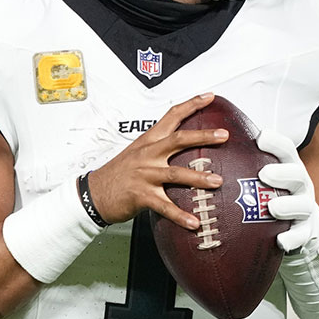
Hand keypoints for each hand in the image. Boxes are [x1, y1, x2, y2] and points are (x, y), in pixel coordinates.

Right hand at [86, 94, 225, 229]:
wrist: (94, 193)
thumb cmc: (119, 174)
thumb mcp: (137, 153)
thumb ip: (159, 147)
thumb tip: (184, 144)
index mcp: (148, 141)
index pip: (171, 116)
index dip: (191, 105)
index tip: (209, 97)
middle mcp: (148, 155)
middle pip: (178, 140)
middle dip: (203, 136)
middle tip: (223, 135)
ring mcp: (144, 175)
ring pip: (176, 174)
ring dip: (199, 178)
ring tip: (217, 181)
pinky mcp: (141, 196)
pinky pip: (165, 207)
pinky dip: (180, 216)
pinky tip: (194, 222)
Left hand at [256, 128, 318, 253]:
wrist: (302, 223)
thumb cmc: (274, 193)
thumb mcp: (265, 177)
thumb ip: (246, 164)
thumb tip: (214, 143)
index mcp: (290, 167)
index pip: (286, 151)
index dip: (275, 143)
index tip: (260, 137)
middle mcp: (300, 185)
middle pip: (297, 175)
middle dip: (282, 173)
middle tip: (264, 173)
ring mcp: (305, 208)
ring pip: (302, 205)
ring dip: (288, 205)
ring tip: (272, 207)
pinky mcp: (306, 231)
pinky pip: (301, 235)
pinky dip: (292, 238)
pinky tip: (280, 240)